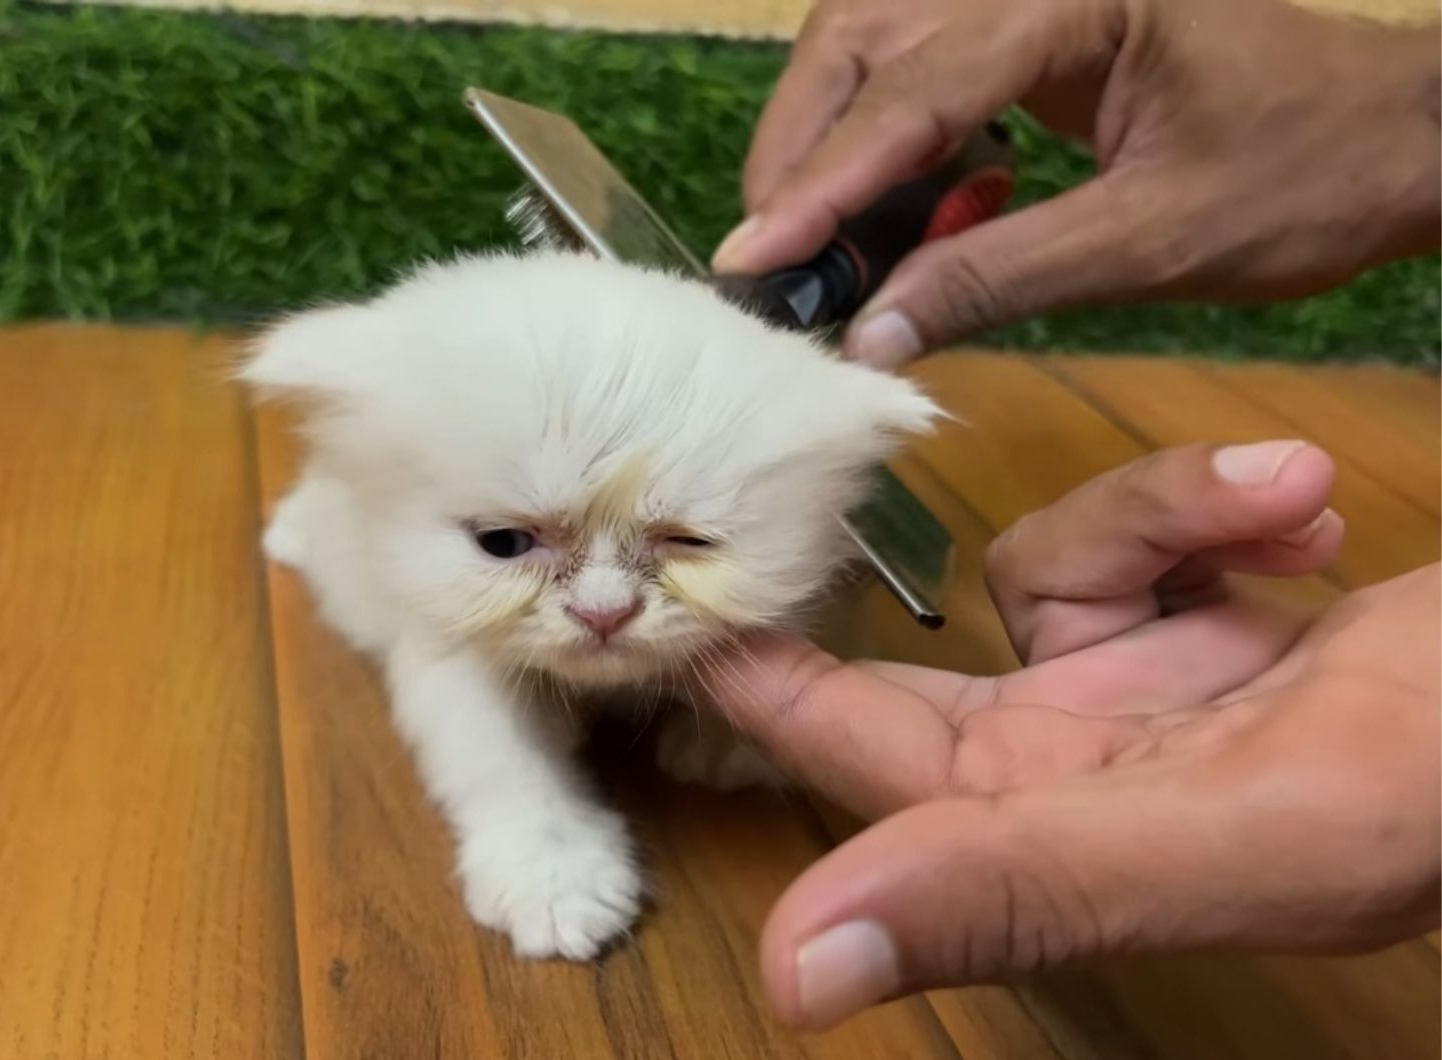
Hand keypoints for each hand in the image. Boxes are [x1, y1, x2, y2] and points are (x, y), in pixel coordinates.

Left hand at [702, 441, 1440, 1029]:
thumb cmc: (1435, 784)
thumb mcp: (1232, 838)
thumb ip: (1015, 891)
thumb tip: (793, 977)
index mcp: (1041, 828)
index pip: (843, 751)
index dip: (749, 677)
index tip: (646, 590)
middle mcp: (1072, 764)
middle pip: (917, 656)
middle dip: (877, 572)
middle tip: (784, 471)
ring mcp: (1140, 682)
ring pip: (1050, 557)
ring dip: (1158, 516)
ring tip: (1289, 507)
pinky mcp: (1203, 611)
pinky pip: (1147, 522)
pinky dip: (1217, 501)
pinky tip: (1306, 511)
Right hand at [711, 0, 1441, 366]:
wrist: (1396, 141)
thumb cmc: (1303, 180)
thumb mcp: (1150, 243)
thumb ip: (998, 278)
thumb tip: (871, 333)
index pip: (916, 89)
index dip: (826, 183)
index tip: (753, 260)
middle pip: (866, 35)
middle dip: (806, 148)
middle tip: (773, 257)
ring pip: (878, 46)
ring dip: (834, 144)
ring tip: (824, 246)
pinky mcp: (1038, 33)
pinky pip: (924, 74)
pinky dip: (892, 146)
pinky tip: (914, 214)